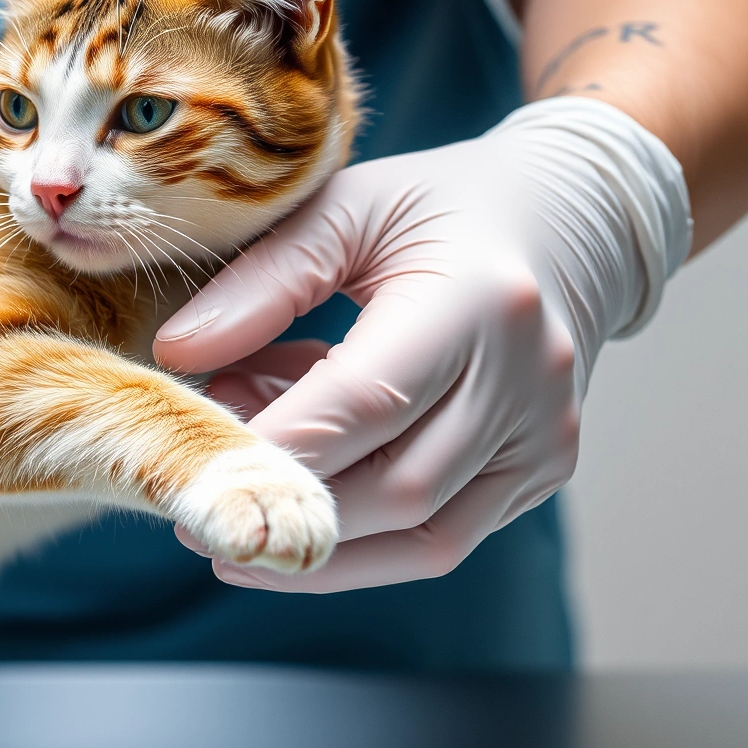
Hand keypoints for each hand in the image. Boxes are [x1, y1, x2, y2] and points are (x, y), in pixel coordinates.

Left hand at [156, 97, 688, 591]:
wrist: (571, 221)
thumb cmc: (440, 207)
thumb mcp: (344, 209)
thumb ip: (260, 282)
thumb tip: (176, 357)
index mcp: (481, 299)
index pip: (367, 401)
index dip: (276, 446)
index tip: (194, 463)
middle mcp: (529, 379)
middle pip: (396, 488)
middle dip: (288, 498)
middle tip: (203, 484)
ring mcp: (547, 437)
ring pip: (421, 538)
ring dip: (317, 530)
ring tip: (246, 486)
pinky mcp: (542, 473)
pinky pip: (441, 539)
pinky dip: (359, 533)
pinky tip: (304, 487)